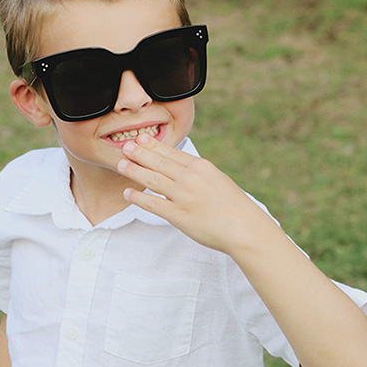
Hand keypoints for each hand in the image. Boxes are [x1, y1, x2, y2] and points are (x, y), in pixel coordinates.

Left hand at [117, 134, 273, 254]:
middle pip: (158, 163)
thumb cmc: (233, 206)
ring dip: (134, 171)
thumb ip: (197, 172)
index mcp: (201, 167)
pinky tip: (127, 192)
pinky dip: (138, 198)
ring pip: (152, 180)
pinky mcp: (179, 215)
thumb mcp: (217, 180)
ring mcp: (184, 197)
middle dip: (139, 153)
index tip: (140, 138)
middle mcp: (191, 179)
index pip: (172, 153)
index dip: (153, 145)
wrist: (245, 228)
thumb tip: (178, 166)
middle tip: (124, 146)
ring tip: (121, 164)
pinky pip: (153, 204)